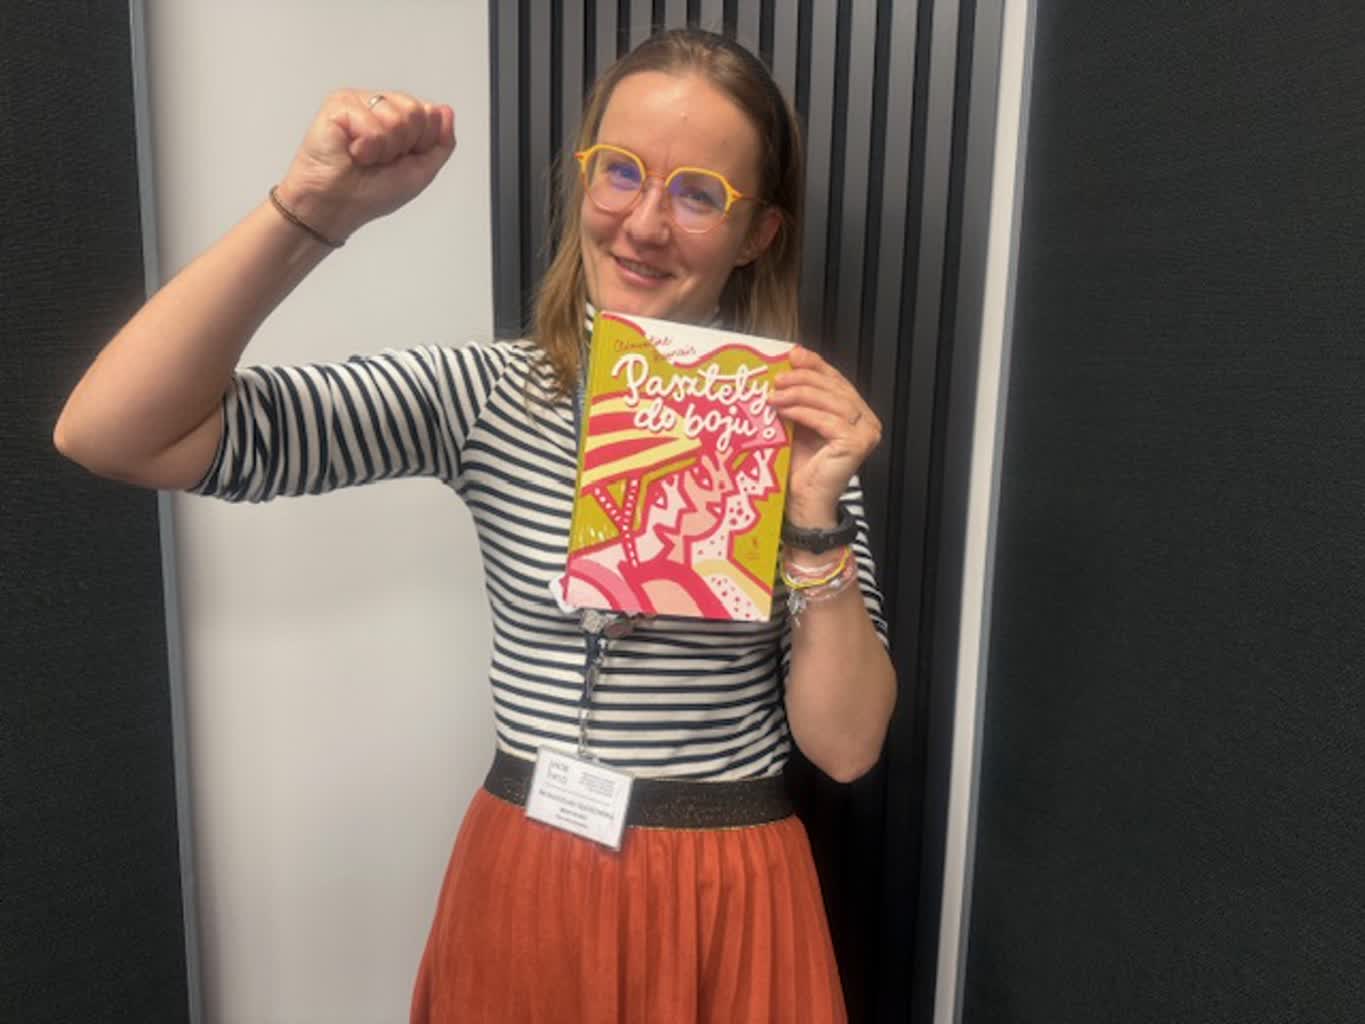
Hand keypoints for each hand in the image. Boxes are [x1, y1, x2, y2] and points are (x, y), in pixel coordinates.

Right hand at [275, 89, 456, 241]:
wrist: (336, 206)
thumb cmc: (371, 193)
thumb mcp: (421, 171)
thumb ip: (441, 142)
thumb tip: (445, 110)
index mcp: (399, 118)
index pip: (430, 114)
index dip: (421, 143)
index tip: (400, 160)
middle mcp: (380, 106)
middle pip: (416, 112)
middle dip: (403, 145)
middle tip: (380, 159)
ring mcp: (359, 102)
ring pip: (396, 117)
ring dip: (384, 149)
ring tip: (365, 157)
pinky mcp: (339, 104)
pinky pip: (372, 123)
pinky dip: (367, 147)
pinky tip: (352, 153)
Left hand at [767, 347, 881, 525]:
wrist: (804, 503)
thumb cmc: (801, 467)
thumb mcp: (799, 423)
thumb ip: (800, 398)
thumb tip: (786, 364)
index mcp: (856, 412)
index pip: (837, 380)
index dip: (816, 364)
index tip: (793, 354)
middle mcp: (867, 421)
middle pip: (836, 387)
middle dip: (805, 378)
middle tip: (778, 377)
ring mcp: (866, 433)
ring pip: (833, 401)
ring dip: (800, 393)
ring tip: (775, 393)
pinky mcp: (857, 444)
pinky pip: (829, 420)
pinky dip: (804, 412)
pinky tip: (784, 409)